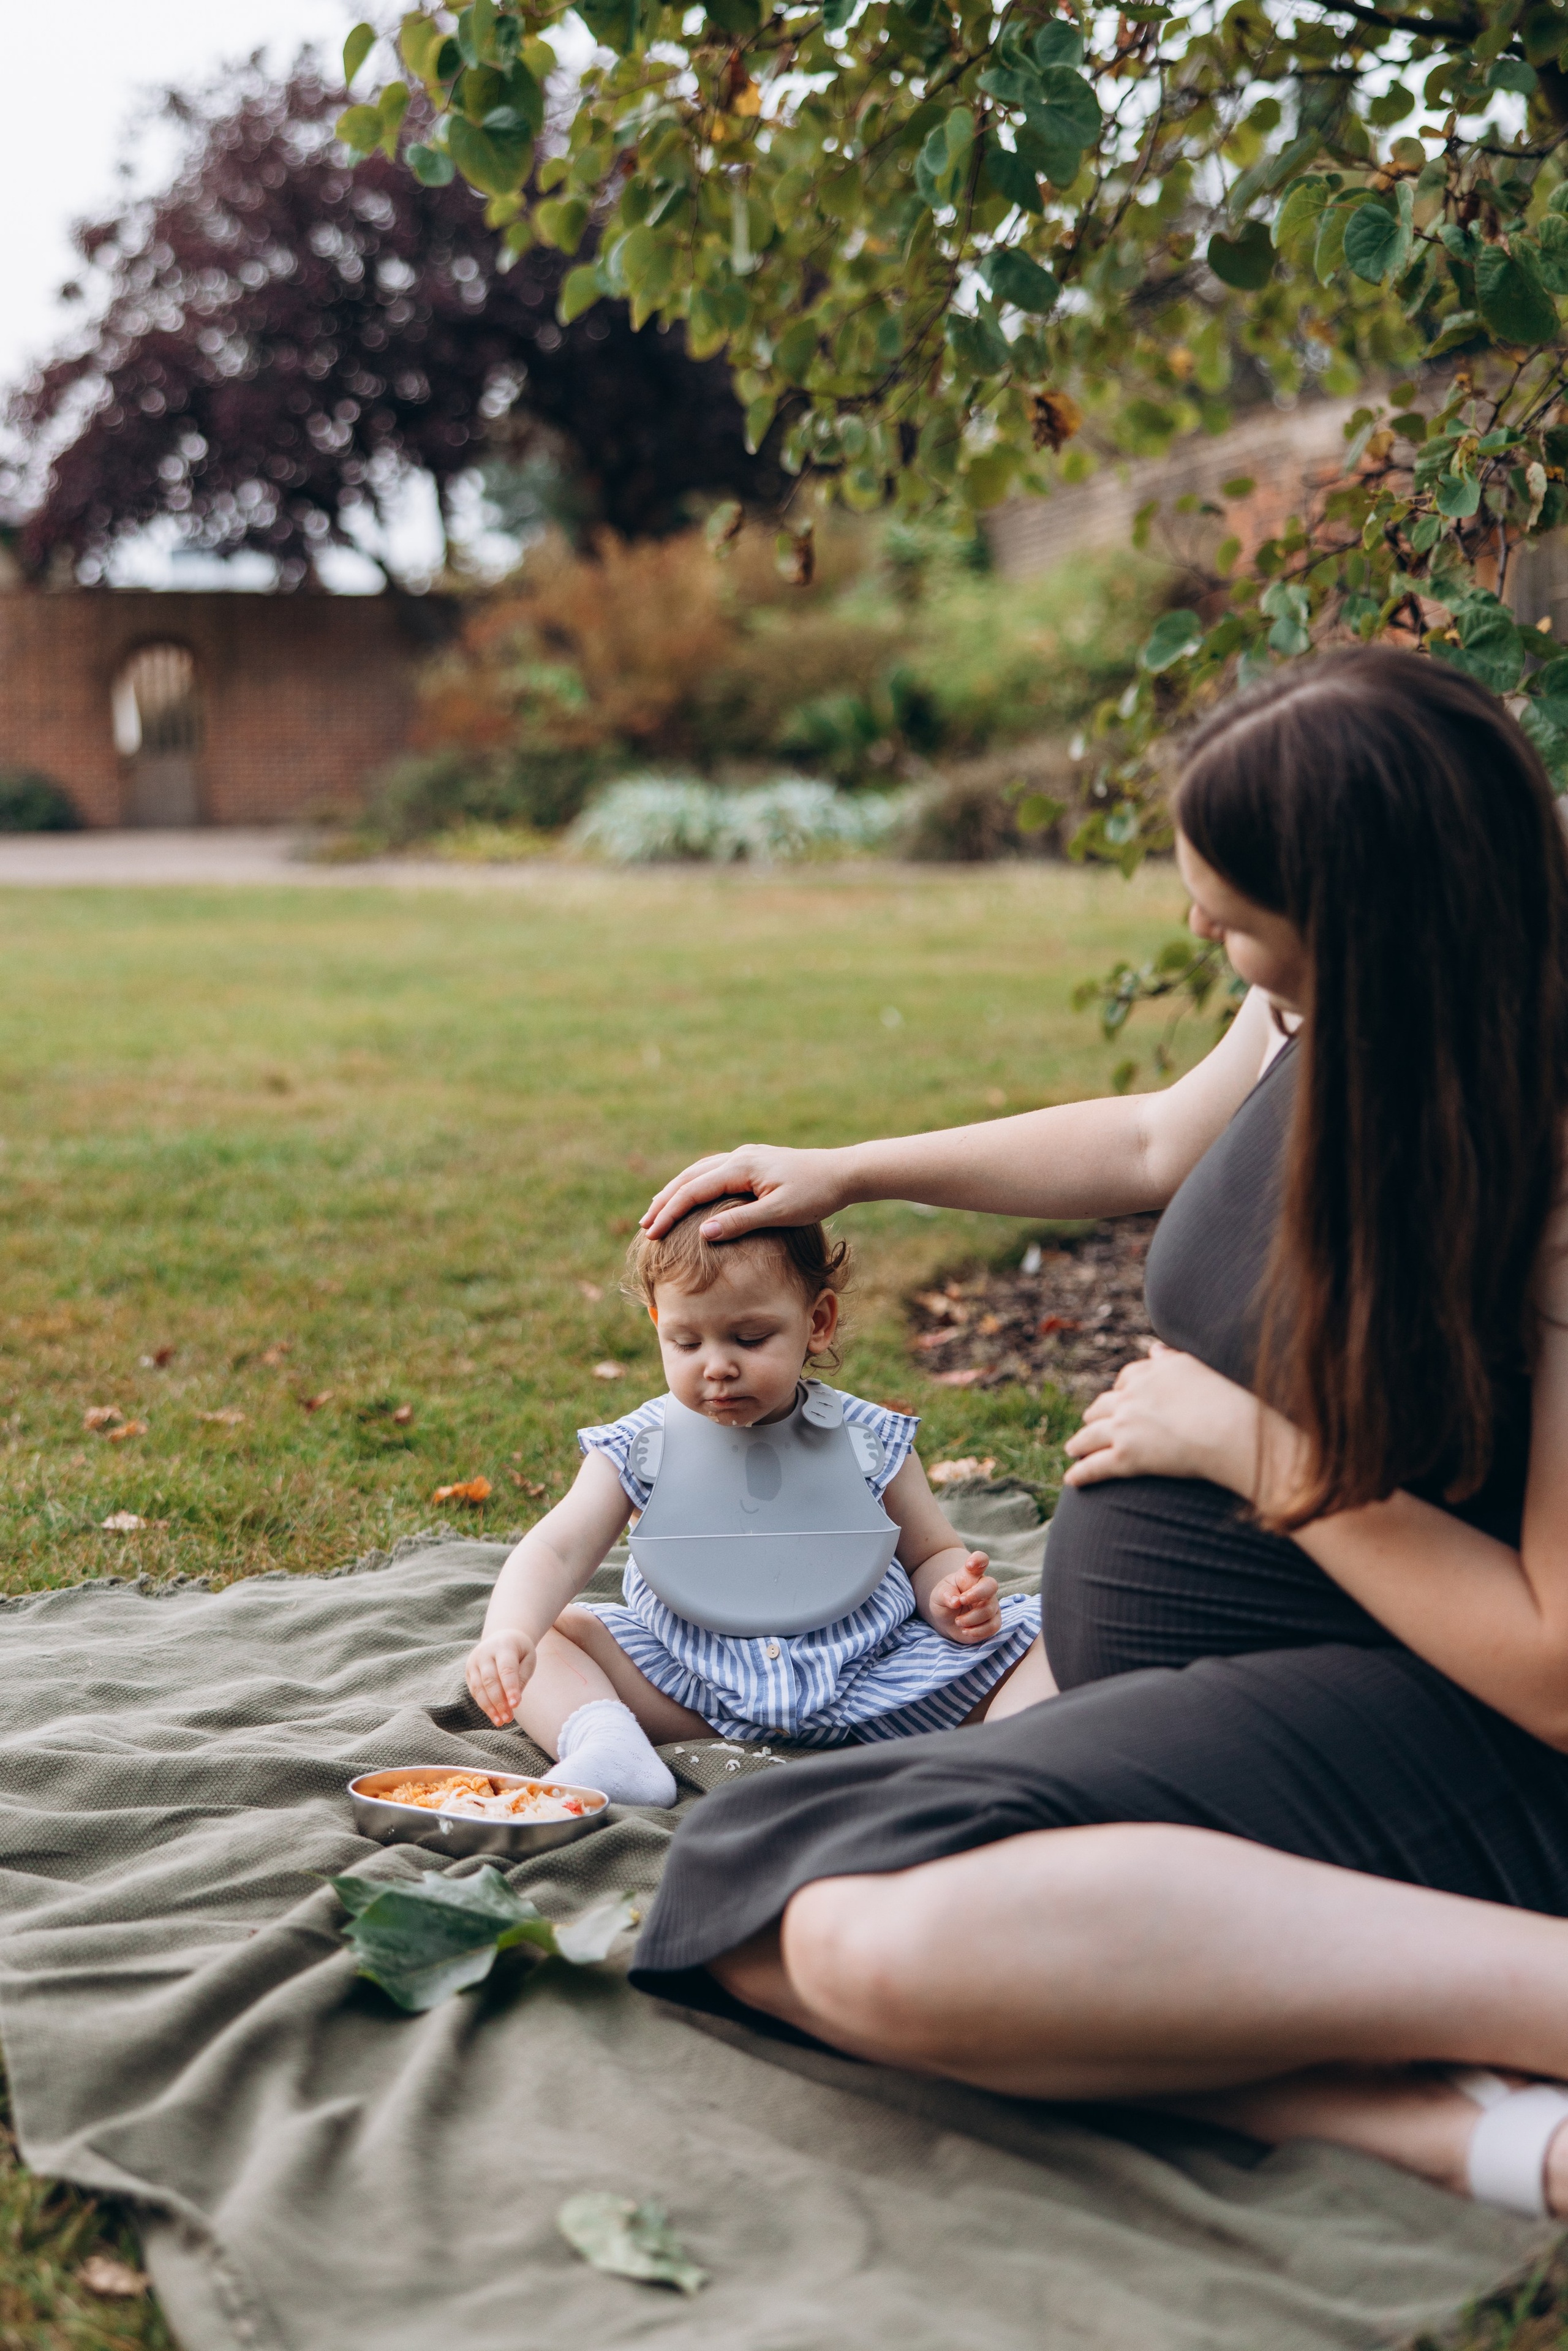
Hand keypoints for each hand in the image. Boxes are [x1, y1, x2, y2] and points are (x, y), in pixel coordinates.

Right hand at [466, 1629, 536, 1726]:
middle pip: (490, 1680)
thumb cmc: (519, 1651)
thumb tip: (513, 1702)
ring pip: (479, 1688)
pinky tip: (494, 1715)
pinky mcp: (468, 1671)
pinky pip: (475, 1691)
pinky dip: (484, 1705)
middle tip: (509, 1718)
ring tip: (501, 1721)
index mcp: (503, 1646)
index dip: (510, 1688)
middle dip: (499, 1702)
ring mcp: (473, 1661)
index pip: (506, 1669)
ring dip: (490, 1707)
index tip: (516, 1705)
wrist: (502, 1636)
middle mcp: (484, 1652)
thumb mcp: (528, 1659)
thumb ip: (522, 1678)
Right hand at [641, 1144, 850, 1239]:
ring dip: (677, 1191)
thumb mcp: (779, 1213)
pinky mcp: (754, 1162)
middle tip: (645, 1225)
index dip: (670, 1212)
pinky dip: (696, 1185)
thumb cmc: (815, 1195)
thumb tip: (703, 1232)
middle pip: (690, 1177)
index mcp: (741, 1167)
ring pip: (700, 1172)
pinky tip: (691, 1197)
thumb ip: (741, 1222)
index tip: (652, 1233)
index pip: (694, 1190)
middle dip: (665, 1201)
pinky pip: (714, 1172)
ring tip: (658, 1211)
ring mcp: (746, 1157)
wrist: (843, 1173)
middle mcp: (739, 1157)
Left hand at [925, 1552, 1001, 1643]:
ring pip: (989, 1610)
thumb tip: (955, 1601)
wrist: (948, 1620)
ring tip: (957, 1621)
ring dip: (971, 1618)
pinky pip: (993, 1626)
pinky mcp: (993, 1620)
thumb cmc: (945, 1601)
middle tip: (961, 1601)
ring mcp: (991, 1604)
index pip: (980, 1561)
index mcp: (970, 1575)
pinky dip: (978, 1631)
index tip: (970, 1564)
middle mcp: (983, 1587)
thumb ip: (945, 1594)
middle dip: (976, 1594)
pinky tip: (966, 1631)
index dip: (979, 1560)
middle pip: (991, 1585)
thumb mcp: (938, 1595)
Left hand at [1062, 1343, 1260, 1492]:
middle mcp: (1130, 1398)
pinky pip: (1096, 1466)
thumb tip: (1153, 1348)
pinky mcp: (1126, 1456)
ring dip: (1079, 1443)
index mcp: (1147, 1374)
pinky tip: (1071, 1480)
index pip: (1125, 1380)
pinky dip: (1081, 1474)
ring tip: (1072, 1449)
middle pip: (1102, 1406)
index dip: (1120, 1391)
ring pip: (1091, 1435)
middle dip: (1094, 1415)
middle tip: (1088, 1424)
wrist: (1229, 1430)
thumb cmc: (1223, 1400)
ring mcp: (1124, 1427)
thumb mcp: (1194, 1368)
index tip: (1118, 1398)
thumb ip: (1169, 1359)